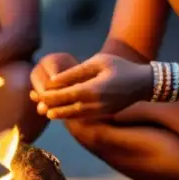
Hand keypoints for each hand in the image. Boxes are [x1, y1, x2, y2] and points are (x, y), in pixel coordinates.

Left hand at [34, 53, 150, 119]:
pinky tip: (58, 110)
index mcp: (93, 90)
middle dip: (48, 104)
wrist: (144, 83)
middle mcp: (95, 105)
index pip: (64, 95)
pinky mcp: (102, 115)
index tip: (37, 91)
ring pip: (72, 116)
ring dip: (56, 112)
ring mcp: (99, 113)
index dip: (49, 95)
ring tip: (42, 108)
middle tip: (34, 100)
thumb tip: (54, 80)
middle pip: (65, 108)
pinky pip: (81, 117)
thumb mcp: (98, 62)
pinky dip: (68, 114)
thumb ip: (75, 72)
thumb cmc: (120, 67)